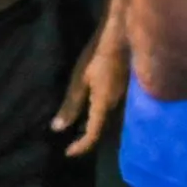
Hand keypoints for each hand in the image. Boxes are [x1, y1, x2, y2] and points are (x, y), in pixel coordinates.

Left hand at [52, 21, 127, 156]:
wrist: (122, 34)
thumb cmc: (97, 55)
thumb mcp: (79, 80)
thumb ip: (71, 105)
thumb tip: (58, 129)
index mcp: (104, 104)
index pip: (94, 134)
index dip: (81, 147)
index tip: (68, 152)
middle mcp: (117, 104)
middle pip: (105, 128)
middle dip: (89, 136)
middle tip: (73, 138)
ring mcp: (125, 95)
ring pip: (111, 117)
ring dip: (97, 123)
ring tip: (82, 124)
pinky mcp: (129, 86)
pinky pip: (116, 107)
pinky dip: (104, 112)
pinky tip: (96, 105)